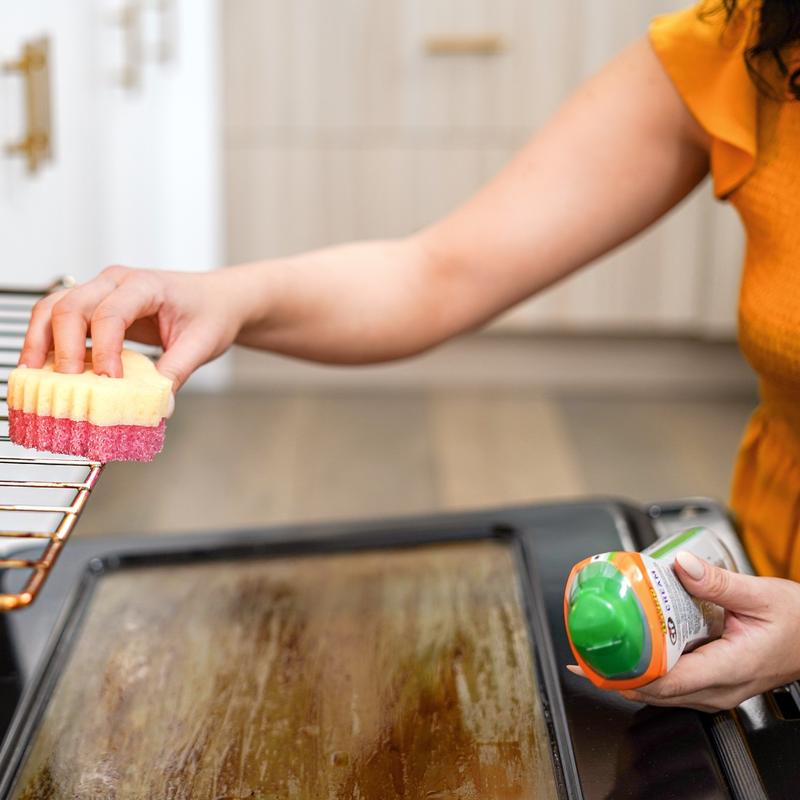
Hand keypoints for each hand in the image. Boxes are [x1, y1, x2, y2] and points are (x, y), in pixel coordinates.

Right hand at [19, 266, 244, 390]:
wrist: (218, 300)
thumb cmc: (211, 312)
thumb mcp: (202, 343)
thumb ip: (178, 372)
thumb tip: (158, 406)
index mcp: (145, 286)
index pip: (111, 314)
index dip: (104, 349)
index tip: (108, 381)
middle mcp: (116, 283)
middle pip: (70, 306)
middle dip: (62, 346)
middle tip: (67, 383)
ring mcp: (102, 292)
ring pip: (54, 307)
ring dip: (40, 341)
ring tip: (34, 376)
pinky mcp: (96, 308)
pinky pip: (61, 319)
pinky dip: (49, 343)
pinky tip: (48, 371)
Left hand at [569, 551, 799, 711]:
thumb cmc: (799, 623)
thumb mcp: (762, 594)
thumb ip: (719, 582)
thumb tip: (681, 565)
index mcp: (729, 669)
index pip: (667, 683)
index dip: (627, 675)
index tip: (597, 661)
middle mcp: (719, 689)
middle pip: (656, 692)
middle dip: (617, 674)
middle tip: (585, 650)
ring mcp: (716, 690)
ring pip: (662, 691)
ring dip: (629, 673)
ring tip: (599, 649)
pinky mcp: (713, 682)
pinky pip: (673, 683)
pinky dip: (647, 669)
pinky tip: (632, 647)